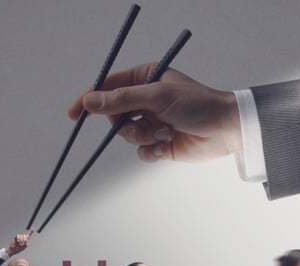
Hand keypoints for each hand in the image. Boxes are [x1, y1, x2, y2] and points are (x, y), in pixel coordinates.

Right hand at [6, 228, 34, 256]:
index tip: (33, 228)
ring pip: (22, 236)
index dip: (31, 232)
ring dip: (21, 241)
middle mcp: (23, 237)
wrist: (13, 250)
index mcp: (26, 239)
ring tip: (19, 243)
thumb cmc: (19, 249)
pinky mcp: (16, 236)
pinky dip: (18, 239)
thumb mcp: (24, 246)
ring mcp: (19, 236)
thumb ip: (26, 243)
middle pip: (26, 236)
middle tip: (21, 244)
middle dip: (24, 241)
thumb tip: (26, 239)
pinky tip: (17, 241)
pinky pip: (18, 235)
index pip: (29, 235)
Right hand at [69, 63, 242, 162]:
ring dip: (144, 138)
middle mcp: (145, 100)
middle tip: (143, 124)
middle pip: (115, 116)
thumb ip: (121, 99)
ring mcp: (151, 122)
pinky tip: (168, 144)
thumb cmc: (197, 105)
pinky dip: (153, 150)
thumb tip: (90, 101)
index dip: (90, 100)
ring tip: (164, 133)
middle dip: (127, 125)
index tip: (75, 114)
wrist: (224, 130)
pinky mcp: (159, 142)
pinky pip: (141, 152)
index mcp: (144, 79)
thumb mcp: (157, 96)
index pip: (108, 88)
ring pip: (128, 136)